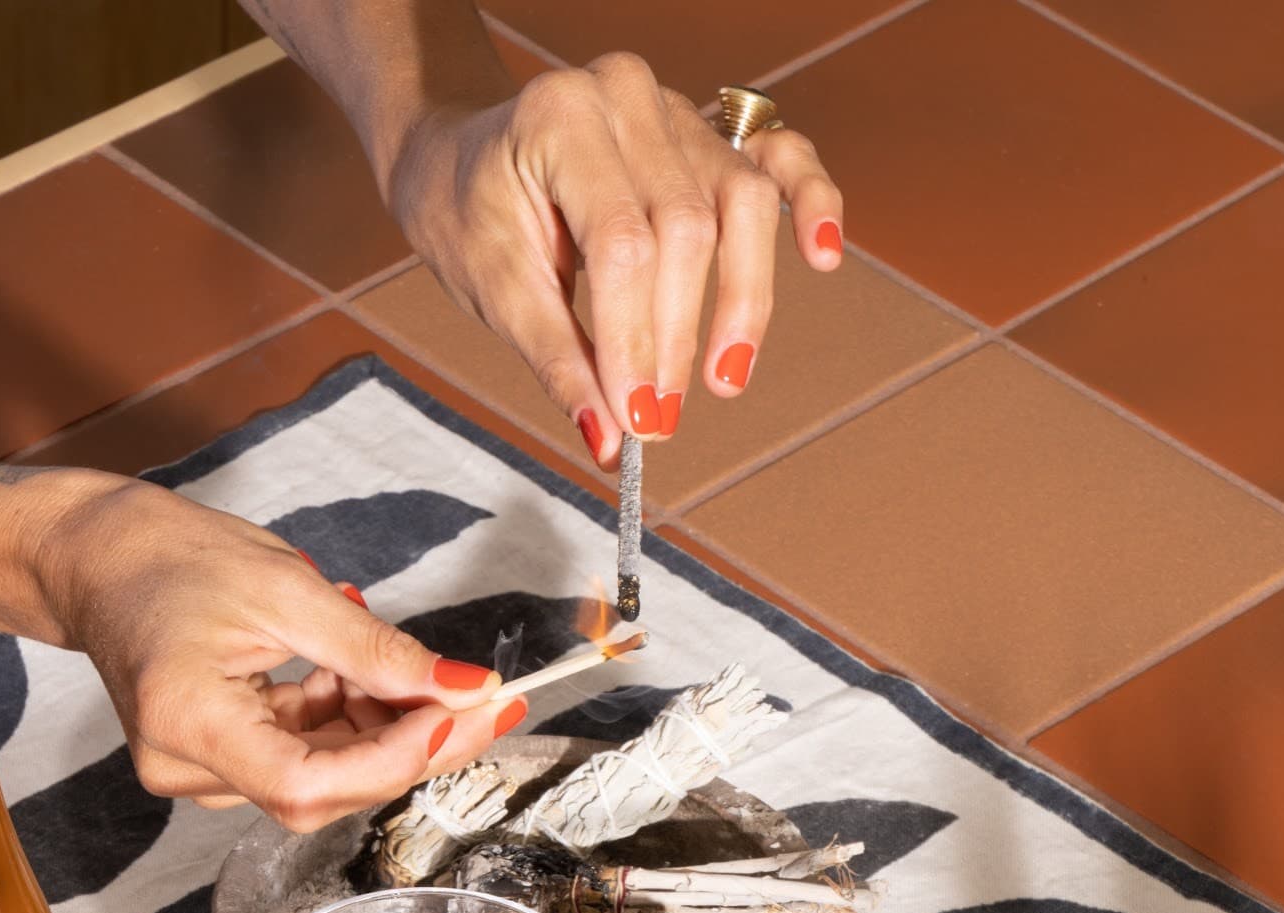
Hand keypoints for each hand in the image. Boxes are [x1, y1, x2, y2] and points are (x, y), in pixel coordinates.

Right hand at [0, 464, 523, 831]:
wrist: (96, 558)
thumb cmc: (167, 557)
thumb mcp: (285, 587)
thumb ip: (377, 650)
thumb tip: (464, 689)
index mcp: (188, 721)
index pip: (307, 781)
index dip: (393, 758)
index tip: (461, 714)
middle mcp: (185, 767)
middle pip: (323, 791)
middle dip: (409, 747)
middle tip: (480, 700)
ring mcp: (197, 774)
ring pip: (321, 780)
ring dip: (381, 733)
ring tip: (400, 670)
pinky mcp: (215, 765)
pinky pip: (301, 762)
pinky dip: (346, 726)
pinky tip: (351, 679)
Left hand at [389, 54, 843, 463]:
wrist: (462, 157)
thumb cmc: (472, 217)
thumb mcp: (496, 291)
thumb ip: (558, 362)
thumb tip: (606, 443)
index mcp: (560, 120)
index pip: (622, 243)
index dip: (636, 339)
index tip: (638, 418)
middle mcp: (626, 98)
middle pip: (686, 228)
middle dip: (678, 335)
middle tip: (660, 418)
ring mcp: (676, 108)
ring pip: (740, 203)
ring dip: (743, 299)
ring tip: (725, 377)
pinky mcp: (708, 131)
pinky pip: (780, 157)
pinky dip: (812, 200)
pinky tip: (820, 254)